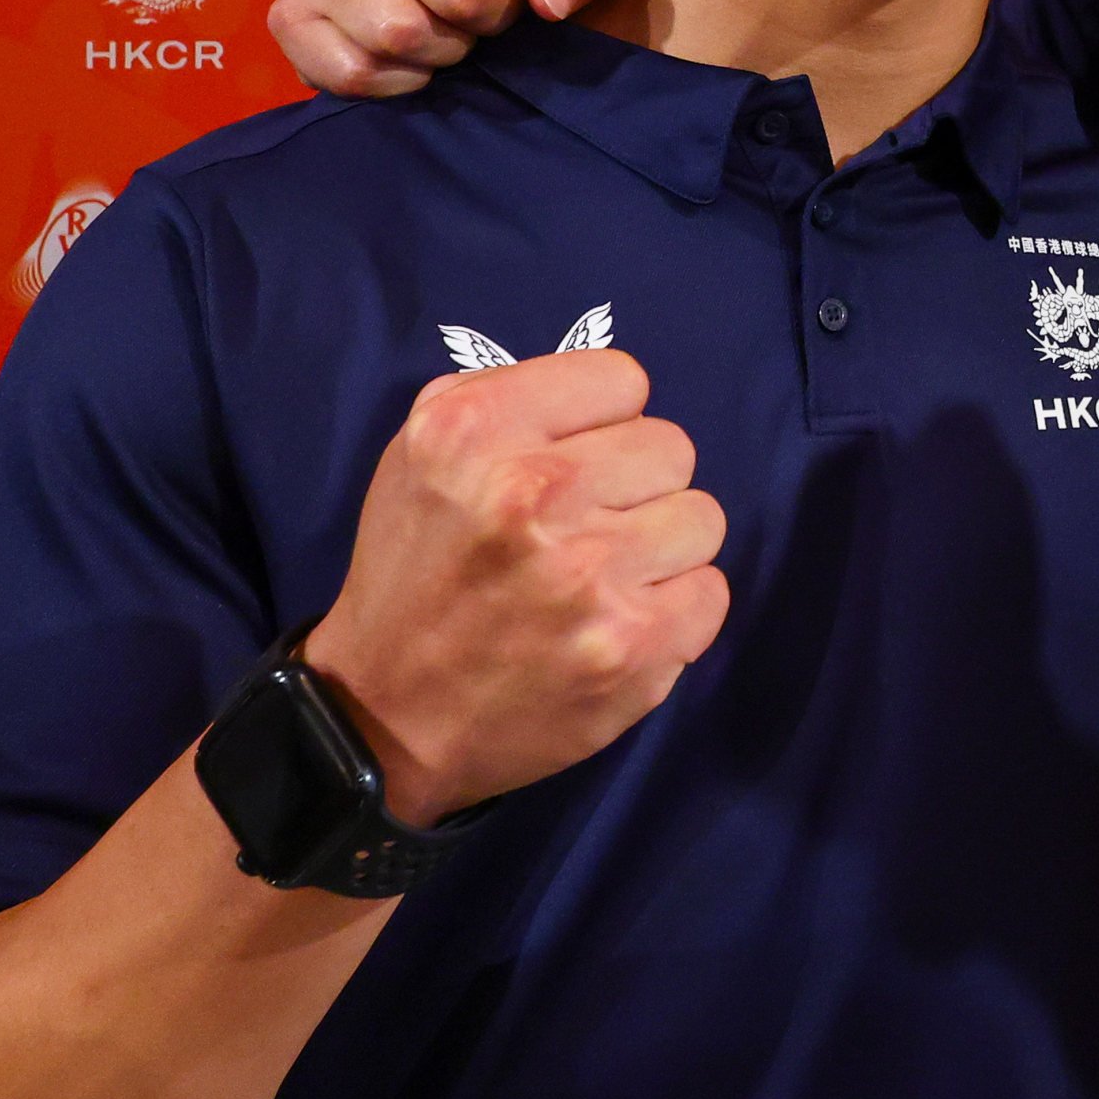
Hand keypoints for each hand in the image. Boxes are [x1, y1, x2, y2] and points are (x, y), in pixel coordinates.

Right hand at [300, 348, 729, 820]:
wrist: (387, 718)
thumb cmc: (415, 575)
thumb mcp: (420, 455)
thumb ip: (508, 397)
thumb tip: (604, 392)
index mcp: (475, 431)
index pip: (622, 380)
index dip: (602, 423)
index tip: (572, 460)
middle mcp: (533, 492)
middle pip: (671, 447)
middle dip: (635, 486)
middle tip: (585, 528)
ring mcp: (589, 574)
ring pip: (702, 517)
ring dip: (660, 549)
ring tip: (602, 578)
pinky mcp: (631, 646)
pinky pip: (711, 592)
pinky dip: (675, 611)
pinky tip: (618, 623)